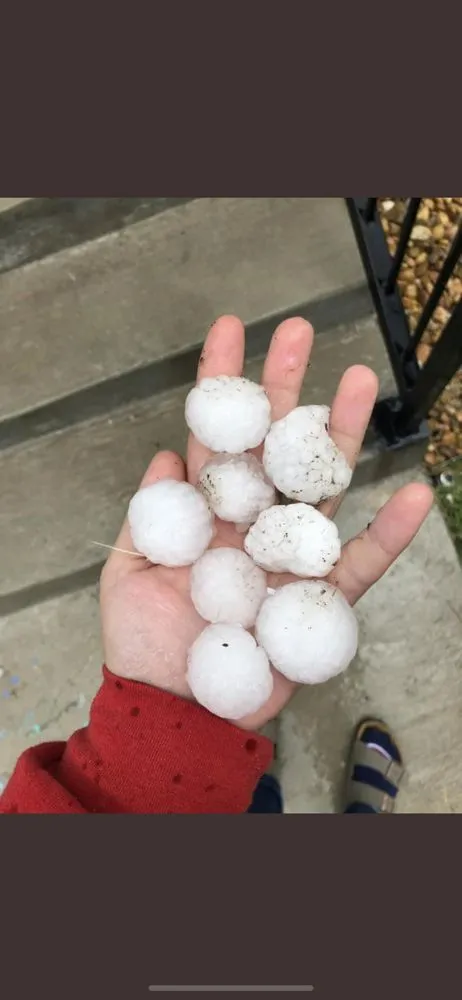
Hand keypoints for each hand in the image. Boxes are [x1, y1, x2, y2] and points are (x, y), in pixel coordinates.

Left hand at [100, 315, 432, 729]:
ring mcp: (288, 557)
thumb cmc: (144, 648)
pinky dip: (388, 533)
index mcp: (204, 516)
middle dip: (286, 390)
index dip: (222, 388)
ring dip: (341, 437)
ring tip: (360, 382)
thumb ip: (146, 514)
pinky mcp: (318, 599)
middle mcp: (250, 526)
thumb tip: (164, 455)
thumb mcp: (126, 574)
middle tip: (300, 333)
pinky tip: (413, 493)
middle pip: (273, 448)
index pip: (215, 440)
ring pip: (319, 487)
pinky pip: (359, 562)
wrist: (176, 712)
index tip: (231, 331)